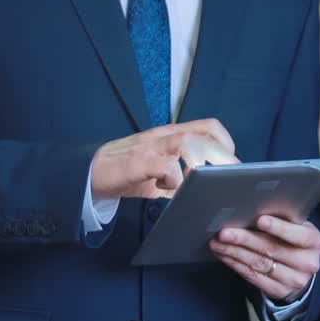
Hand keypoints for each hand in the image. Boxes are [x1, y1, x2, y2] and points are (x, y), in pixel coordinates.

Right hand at [91, 118, 237, 198]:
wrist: (88, 174)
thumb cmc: (126, 173)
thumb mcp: (158, 174)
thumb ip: (180, 178)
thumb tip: (204, 193)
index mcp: (170, 136)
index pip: (207, 127)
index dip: (225, 142)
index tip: (232, 164)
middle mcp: (163, 136)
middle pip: (204, 133)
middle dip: (224, 155)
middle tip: (230, 177)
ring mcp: (150, 147)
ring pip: (187, 142)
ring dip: (203, 163)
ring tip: (203, 183)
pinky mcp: (137, 162)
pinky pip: (165, 165)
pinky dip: (175, 179)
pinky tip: (169, 190)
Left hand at [210, 215, 319, 303]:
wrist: (301, 268)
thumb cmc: (294, 239)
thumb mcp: (297, 226)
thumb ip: (282, 219)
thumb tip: (251, 210)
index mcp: (314, 242)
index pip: (297, 235)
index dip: (278, 228)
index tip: (260, 220)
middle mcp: (307, 263)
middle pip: (272, 249)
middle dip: (245, 239)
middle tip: (225, 232)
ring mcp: (294, 280)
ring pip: (258, 264)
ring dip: (234, 253)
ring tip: (217, 243)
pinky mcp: (279, 291)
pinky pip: (253, 277)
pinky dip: (236, 265)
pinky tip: (225, 256)